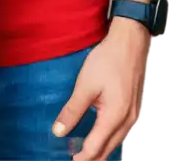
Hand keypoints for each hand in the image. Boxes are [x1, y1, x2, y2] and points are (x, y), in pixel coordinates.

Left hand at [52, 19, 148, 160]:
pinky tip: (101, 137)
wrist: (130, 43)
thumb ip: (72, 110)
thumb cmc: (108, 60)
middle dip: (93, 157)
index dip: (82, 158)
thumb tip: (58, 131)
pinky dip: (110, 139)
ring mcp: (135, 116)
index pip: (96, 147)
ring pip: (117, 142)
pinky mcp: (135, 110)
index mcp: (116, 116)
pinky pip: (122, 132)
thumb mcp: (85, 84)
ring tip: (86, 153)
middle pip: (109, 149)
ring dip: (102, 149)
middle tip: (76, 159)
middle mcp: (129, 121)